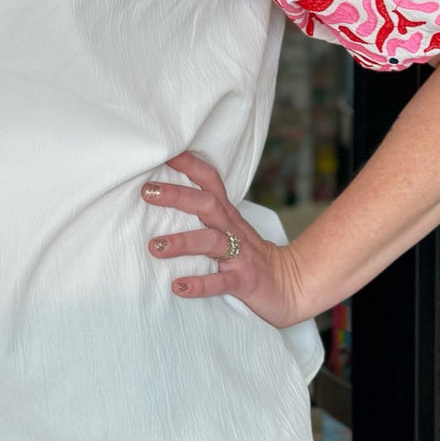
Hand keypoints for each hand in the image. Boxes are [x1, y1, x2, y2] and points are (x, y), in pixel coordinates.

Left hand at [143, 151, 308, 328]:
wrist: (292, 285)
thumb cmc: (250, 255)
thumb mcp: (229, 228)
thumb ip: (204, 213)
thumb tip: (163, 198)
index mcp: (228, 215)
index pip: (210, 181)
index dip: (189, 165)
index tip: (164, 153)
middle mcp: (233, 230)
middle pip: (207, 204)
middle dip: (178, 196)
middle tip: (147, 191)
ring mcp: (241, 256)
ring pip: (212, 242)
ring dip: (183, 242)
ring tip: (155, 246)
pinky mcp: (244, 282)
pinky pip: (221, 282)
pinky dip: (200, 284)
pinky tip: (179, 287)